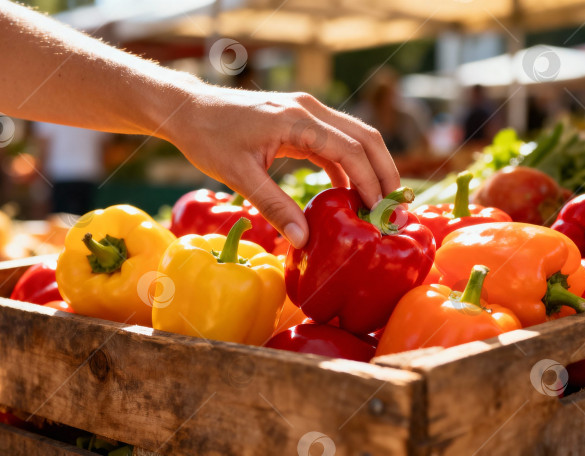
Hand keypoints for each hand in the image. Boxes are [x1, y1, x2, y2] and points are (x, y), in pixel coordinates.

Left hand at [167, 86, 399, 248]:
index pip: (350, 149)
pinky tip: (346, 196)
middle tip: (394, 211)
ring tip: (378, 207)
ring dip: (370, 169)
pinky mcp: (300, 121)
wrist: (190, 112)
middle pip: (365, 138)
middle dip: (384, 174)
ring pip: (355, 138)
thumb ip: (273, 206)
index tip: (380, 213)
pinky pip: (335, 143)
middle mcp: (308, 109)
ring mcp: (306, 112)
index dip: (370, 182)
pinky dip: (347, 167)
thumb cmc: (209, 139)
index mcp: (296, 119)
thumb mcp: (239, 176)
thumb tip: (303, 240)